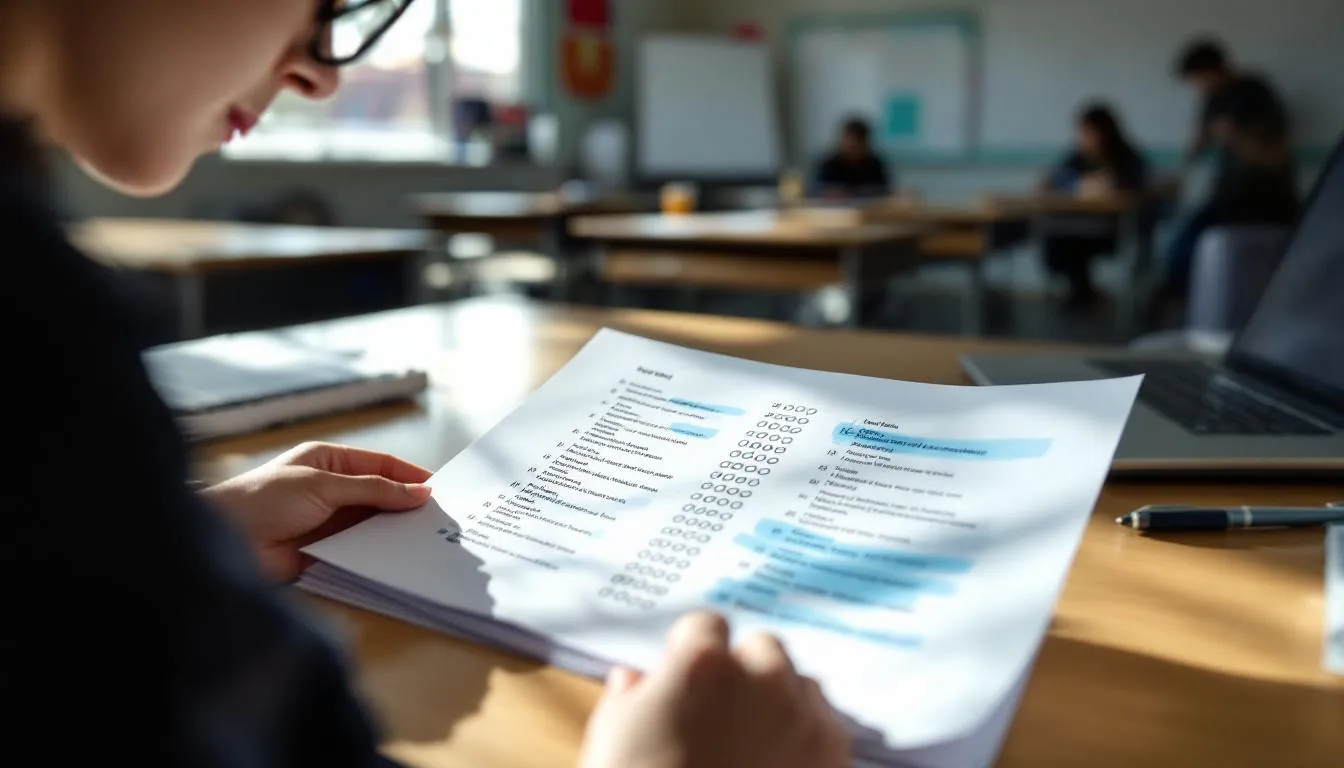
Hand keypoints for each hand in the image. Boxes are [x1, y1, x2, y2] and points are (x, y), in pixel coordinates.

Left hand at [203, 442, 432, 580]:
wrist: (225, 541)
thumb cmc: (264, 498)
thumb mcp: (324, 485)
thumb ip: (374, 490)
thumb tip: (420, 492)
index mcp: (329, 461)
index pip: (380, 464)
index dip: (410, 475)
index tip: (440, 488)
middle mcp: (332, 489)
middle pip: (380, 495)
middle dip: (407, 504)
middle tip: (442, 516)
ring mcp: (330, 521)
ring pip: (374, 524)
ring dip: (396, 530)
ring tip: (430, 537)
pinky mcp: (327, 551)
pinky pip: (361, 550)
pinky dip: (381, 552)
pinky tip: (402, 556)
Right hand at [579, 612, 850, 767]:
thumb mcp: (612, 738)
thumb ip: (628, 697)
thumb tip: (634, 682)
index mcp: (703, 665)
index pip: (706, 625)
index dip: (693, 651)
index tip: (687, 673)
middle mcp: (762, 679)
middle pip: (763, 649)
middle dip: (745, 672)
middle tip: (721, 712)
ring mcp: (803, 717)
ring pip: (801, 685)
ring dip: (782, 701)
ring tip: (754, 742)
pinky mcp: (834, 755)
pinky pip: (826, 727)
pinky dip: (807, 738)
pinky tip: (779, 764)